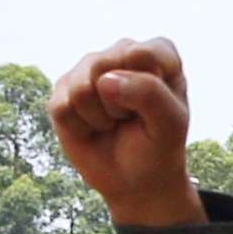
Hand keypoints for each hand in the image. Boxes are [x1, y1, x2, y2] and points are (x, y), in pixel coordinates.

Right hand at [51, 40, 205, 228]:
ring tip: (112, 123)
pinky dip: (79, 128)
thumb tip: (104, 80)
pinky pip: (62, 107)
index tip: (157, 111)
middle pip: (103, 67)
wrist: (135, 181)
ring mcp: (89, 68)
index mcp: (157, 53)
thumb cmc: (158, 147)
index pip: (143, 54)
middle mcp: (121, 52)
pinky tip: (93, 128)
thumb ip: (149, 94)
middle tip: (130, 119)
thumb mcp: (170, 125)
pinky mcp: (63, 89)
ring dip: (98, 118)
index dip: (147, 90)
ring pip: (80, 88)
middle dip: (117, 106)